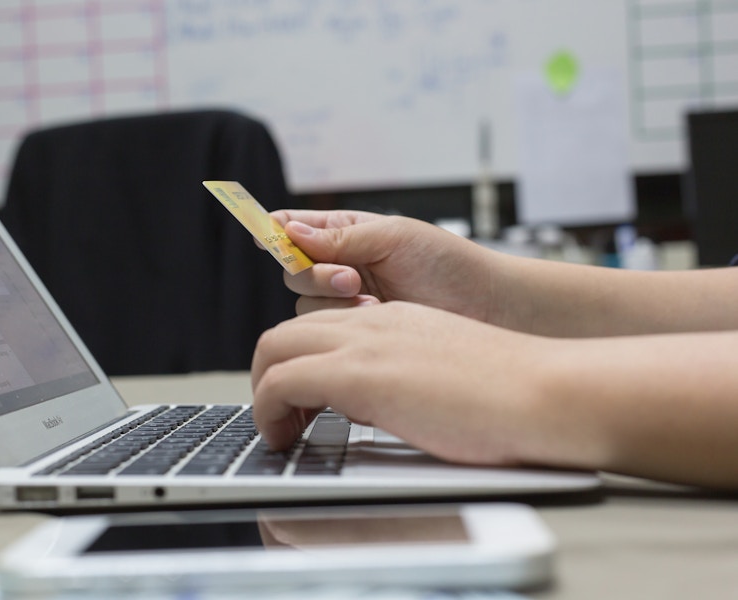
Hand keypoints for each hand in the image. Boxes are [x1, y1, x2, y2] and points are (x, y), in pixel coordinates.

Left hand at [251, 301, 551, 465]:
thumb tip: (387, 406)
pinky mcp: (359, 372)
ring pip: (274, 348)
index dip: (298, 362)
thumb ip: (408, 377)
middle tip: (281, 416)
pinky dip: (267, 409)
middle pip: (285, 333)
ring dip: (264, 392)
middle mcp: (372, 324)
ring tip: (281, 431)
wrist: (545, 390)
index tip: (302, 402)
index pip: (319, 327)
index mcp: (394, 322)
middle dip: (269, 375)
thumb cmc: (513, 394)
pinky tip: (285, 438)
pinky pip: (281, 381)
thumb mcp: (446, 372)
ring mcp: (363, 343)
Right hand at [273, 210, 501, 323]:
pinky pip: (325, 330)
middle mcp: (341, 267)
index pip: (296, 228)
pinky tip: (376, 315)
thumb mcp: (393, 237)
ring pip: (304, 304)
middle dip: (316, 274)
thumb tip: (292, 230)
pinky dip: (346, 322)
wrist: (484, 308)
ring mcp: (347, 303)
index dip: (277, 231)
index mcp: (346, 234)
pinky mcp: (356, 332)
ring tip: (372, 299)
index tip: (267, 236)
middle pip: (293, 271)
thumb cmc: (448, 264)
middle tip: (351, 277)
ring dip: (333, 301)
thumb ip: (339, 238)